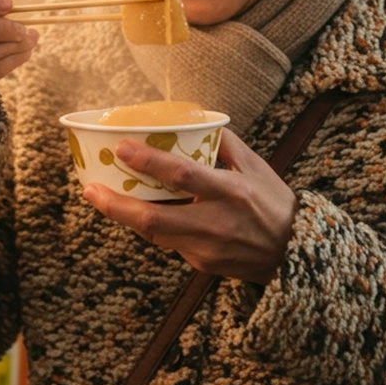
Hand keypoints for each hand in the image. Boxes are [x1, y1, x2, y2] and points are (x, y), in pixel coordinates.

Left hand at [82, 127, 299, 284]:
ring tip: (100, 196)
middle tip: (89, 189)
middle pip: (153, 218)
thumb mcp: (256, 166)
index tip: (122, 147)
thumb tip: (197, 121)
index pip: (182, 175)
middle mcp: (215, 222)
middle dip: (115, 205)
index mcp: (230, 191)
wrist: (296, 255)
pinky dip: (150, 226)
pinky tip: (135, 210)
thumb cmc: (275, 203)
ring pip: (153, 233)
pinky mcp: (201, 264)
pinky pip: (168, 241)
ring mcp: (206, 248)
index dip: (149, 161)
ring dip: (124, 215)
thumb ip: (225, 143)